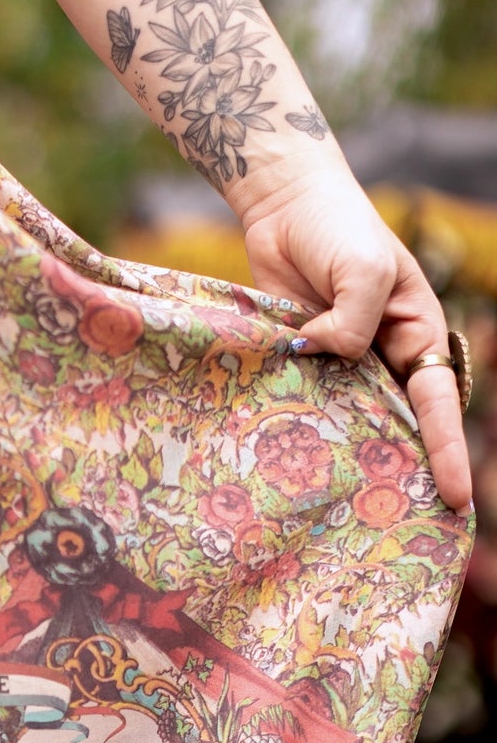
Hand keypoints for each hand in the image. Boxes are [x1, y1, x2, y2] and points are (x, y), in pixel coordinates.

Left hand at [238, 166, 471, 511]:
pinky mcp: (299, 370)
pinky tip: (295, 481)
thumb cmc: (337, 229)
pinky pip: (304, 410)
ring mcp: (339, 369)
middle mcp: (381, 360)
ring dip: (353, 469)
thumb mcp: (361, 267)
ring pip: (352, 428)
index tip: (456, 497)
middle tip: (410, 535)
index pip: (437, 403)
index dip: (447, 451)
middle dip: (407, 477)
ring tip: (355, 526)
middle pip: (400, 429)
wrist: (284, 207)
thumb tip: (323, 360)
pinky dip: (303, 439)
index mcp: (415, 335)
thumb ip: (351, 321)